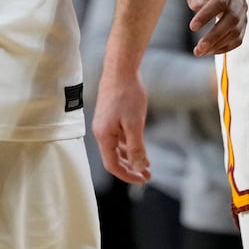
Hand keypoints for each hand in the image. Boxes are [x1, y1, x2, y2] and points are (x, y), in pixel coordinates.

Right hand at [92, 69, 150, 184]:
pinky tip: (140, 147)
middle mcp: (101, 132)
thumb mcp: (135, 124)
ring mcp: (105, 124)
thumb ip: (136, 147)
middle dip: (131, 168)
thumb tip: (139, 167)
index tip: (143, 179)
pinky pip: (118, 138)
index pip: (112, 165)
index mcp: (103, 136)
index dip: (127, 175)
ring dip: (131, 158)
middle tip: (148, 175)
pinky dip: (129, 146)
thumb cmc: (127, 94)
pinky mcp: (110, 117)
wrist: (121, 69)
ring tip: (147, 164)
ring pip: (117, 148)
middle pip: (114, 159)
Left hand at [183, 0, 246, 56]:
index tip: (192, 27)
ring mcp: (243, 9)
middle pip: (232, 19)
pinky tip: (210, 51)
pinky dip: (226, 46)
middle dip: (215, 36)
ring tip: (200, 52)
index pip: (220, 1)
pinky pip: (238, 37)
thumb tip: (195, 7)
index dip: (207, 15)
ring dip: (219, 44)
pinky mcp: (242, 20)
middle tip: (198, 48)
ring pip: (237, 31)